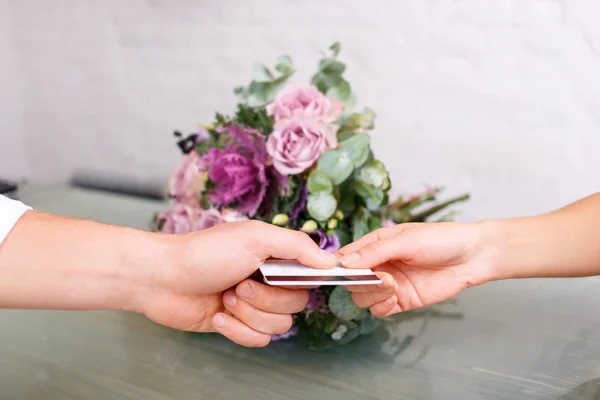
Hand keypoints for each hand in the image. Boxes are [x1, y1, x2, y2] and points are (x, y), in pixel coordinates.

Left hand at [139, 220, 337, 346]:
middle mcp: (267, 280)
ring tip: (225, 298)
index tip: (289, 279)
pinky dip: (237, 330)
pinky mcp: (237, 325)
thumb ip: (297, 246)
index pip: (310, 274)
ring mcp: (252, 304)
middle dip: (266, 299)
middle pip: (296, 304)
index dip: (305, 281)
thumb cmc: (205, 253)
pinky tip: (218, 315)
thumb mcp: (255, 237)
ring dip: (249, 314)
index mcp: (275, 256)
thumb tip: (331, 262)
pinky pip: (258, 341)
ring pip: (278, 326)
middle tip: (240, 284)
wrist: (161, 279)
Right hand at [336, 222, 494, 316]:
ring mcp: (389, 284)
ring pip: (361, 297)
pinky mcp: (401, 300)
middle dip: (360, 281)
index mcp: (375, 245)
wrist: (472, 257)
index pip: (345, 257)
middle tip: (382, 277)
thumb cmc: (440, 240)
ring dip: (371, 294)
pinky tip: (394, 298)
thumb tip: (345, 263)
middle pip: (351, 280)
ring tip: (392, 286)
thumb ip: (375, 251)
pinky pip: (378, 310)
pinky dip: (380, 306)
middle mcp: (378, 265)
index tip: (339, 271)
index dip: (339, 266)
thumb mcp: (406, 240)